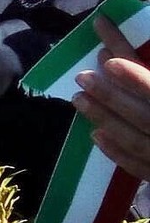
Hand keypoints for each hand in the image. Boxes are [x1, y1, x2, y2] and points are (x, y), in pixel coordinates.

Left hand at [73, 16, 149, 179]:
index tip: (110, 61)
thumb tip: (134, 55)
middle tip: (82, 76)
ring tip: (79, 98)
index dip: (138, 79)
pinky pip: (141, 168)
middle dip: (112, 96)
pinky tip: (96, 135)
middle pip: (144, 117)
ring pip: (137, 141)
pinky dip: (117, 152)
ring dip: (106, 119)